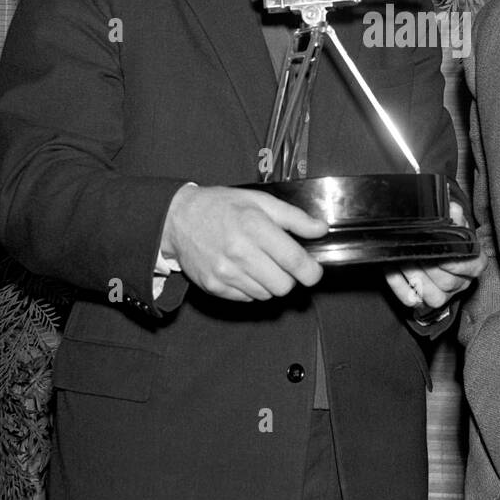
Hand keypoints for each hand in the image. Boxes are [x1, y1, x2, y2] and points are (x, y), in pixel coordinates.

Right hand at [162, 185, 327, 300]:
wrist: (178, 219)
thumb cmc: (221, 206)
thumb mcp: (259, 201)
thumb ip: (294, 218)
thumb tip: (321, 230)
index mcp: (254, 226)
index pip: (294, 261)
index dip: (311, 272)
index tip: (314, 272)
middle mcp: (239, 252)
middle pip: (283, 285)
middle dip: (290, 277)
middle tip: (282, 264)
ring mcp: (224, 272)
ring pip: (266, 295)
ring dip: (270, 283)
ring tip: (260, 263)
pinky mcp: (213, 286)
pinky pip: (247, 298)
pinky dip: (251, 288)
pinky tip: (244, 270)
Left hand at [384, 202, 485, 310]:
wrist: (439, 253)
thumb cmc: (449, 241)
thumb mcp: (456, 227)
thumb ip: (456, 217)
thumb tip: (454, 207)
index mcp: (474, 265)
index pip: (470, 267)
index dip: (453, 260)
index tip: (439, 249)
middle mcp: (462, 283)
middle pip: (447, 281)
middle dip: (428, 265)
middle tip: (414, 249)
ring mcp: (444, 296)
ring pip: (431, 294)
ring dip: (413, 274)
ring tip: (402, 257)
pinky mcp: (424, 303)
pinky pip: (411, 299)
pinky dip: (398, 284)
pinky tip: (392, 268)